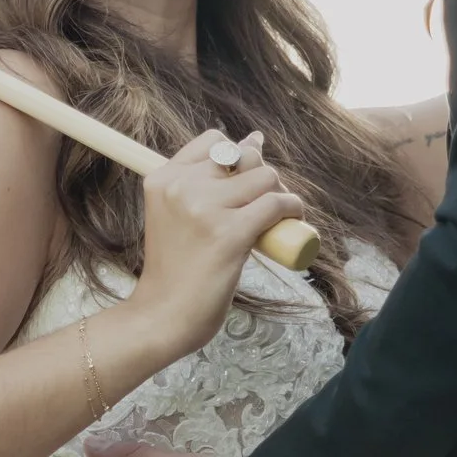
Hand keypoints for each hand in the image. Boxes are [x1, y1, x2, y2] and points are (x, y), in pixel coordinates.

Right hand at [132, 130, 307, 364]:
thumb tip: (255, 141)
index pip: (213, 141)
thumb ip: (199, 185)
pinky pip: (275, 204)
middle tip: (267, 202)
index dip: (238, 156)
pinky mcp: (229, 234)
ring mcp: (204, 209)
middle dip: (262, 175)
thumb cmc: (174, 271)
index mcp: (163, 179)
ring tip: (279, 216)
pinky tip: (293, 220)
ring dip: (280, 193)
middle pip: (243, 157)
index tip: (247, 178)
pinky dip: (292, 209)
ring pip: (264, 177)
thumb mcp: (172, 215)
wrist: (162, 316)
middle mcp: (181, 187)